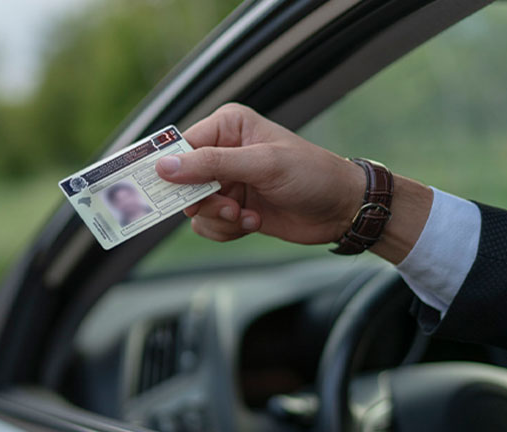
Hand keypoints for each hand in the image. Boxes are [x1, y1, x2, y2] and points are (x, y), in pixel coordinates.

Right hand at [155, 104, 430, 262]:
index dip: (172, 170)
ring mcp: (226, 182)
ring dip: (218, 218)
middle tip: (228, 207)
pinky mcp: (231, 208)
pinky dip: (226, 230)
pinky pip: (208, 224)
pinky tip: (253, 222)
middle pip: (182, 181)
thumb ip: (212, 165)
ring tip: (246, 216)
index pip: (182, 147)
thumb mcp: (262, 164)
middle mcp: (222, 152)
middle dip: (203, 200)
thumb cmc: (311, 174)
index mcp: (227, 126)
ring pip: (194, 208)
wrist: (342, 209)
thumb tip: (165, 167)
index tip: (164, 190)